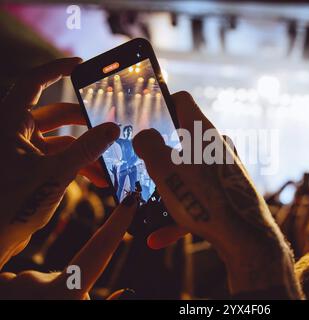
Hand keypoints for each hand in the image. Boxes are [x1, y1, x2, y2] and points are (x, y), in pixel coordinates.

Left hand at [0, 58, 119, 266]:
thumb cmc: (12, 204)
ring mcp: (22, 150)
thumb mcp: (57, 172)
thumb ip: (88, 149)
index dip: (56, 69)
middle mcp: (14, 132)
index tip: (80, 66)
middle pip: (55, 113)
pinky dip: (77, 164)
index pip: (33, 83)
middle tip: (109, 125)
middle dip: (85, 122)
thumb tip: (113, 129)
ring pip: (60, 139)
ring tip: (108, 163)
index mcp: (10, 123)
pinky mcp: (29, 167)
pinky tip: (98, 178)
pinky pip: (58, 157)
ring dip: (85, 150)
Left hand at [0, 194, 137, 298]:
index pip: (99, 250)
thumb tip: (125, 292)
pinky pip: (10, 286)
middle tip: (59, 309)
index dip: (117, 225)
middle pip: (61, 277)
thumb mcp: (83, 317)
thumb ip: (105, 307)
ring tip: (33, 310)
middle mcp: (37, 283)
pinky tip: (17, 304)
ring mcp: (13, 283)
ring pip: (34, 283)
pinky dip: (15, 296)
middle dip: (62, 292)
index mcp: (65, 293)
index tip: (130, 200)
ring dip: (35, 298)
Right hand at [133, 91, 299, 297]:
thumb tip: (143, 136)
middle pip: (184, 138)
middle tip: (142, 162)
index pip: (182, 101)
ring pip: (190, 172)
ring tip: (147, 205)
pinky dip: (180, 213)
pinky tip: (158, 237)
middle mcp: (217, 146)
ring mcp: (226, 168)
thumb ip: (148, 146)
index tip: (146, 116)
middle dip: (161, 150)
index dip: (162, 102)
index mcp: (202, 132)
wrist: (246, 237)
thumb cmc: (202, 198)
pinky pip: (200, 197)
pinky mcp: (230, 190)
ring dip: (168, 187)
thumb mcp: (163, 169)